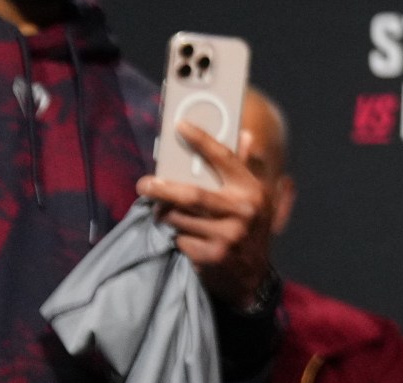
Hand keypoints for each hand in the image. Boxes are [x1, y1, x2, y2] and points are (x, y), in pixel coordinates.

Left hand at [136, 123, 273, 309]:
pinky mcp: (210, 255)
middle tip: (144, 184)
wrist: (252, 276)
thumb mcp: (258, 197)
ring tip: (164, 213)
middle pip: (191, 195)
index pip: (224, 158)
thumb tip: (246, 136)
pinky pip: (180, 239)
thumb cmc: (252, 228)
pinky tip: (184, 237)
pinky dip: (176, 237)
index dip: (202, 140)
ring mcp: (226, 235)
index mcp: (252, 189)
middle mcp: (242, 210)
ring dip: (167, 215)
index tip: (181, 126)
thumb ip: (250, 167)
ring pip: (180, 218)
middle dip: (162, 188)